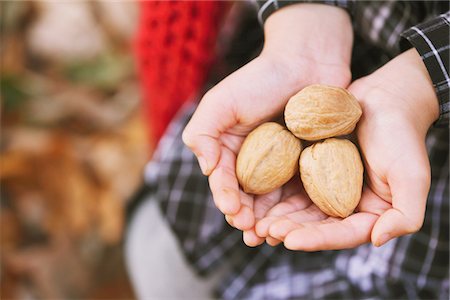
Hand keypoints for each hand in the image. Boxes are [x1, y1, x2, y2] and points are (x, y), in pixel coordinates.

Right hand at [182, 4, 352, 244]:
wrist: (308, 62)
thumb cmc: (261, 79)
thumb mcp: (220, 102)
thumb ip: (202, 133)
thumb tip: (206, 169)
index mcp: (231, 150)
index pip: (224, 181)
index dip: (226, 198)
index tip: (233, 211)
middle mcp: (255, 162)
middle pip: (247, 197)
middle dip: (246, 217)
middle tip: (251, 231)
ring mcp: (283, 166)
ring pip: (273, 201)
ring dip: (269, 221)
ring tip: (270, 236)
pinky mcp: (309, 165)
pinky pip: (301, 192)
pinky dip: (296, 210)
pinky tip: (295, 223)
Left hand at [260, 48, 439, 249]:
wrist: (385, 98)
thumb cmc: (401, 135)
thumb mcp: (412, 176)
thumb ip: (405, 215)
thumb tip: (377, 240)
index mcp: (369, 214)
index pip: (341, 234)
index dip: (316, 239)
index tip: (290, 240)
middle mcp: (346, 204)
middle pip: (315, 225)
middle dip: (289, 230)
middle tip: (264, 231)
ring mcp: (328, 187)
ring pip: (299, 208)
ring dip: (278, 216)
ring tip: (255, 222)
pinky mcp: (313, 168)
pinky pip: (292, 184)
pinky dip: (276, 193)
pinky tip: (256, 197)